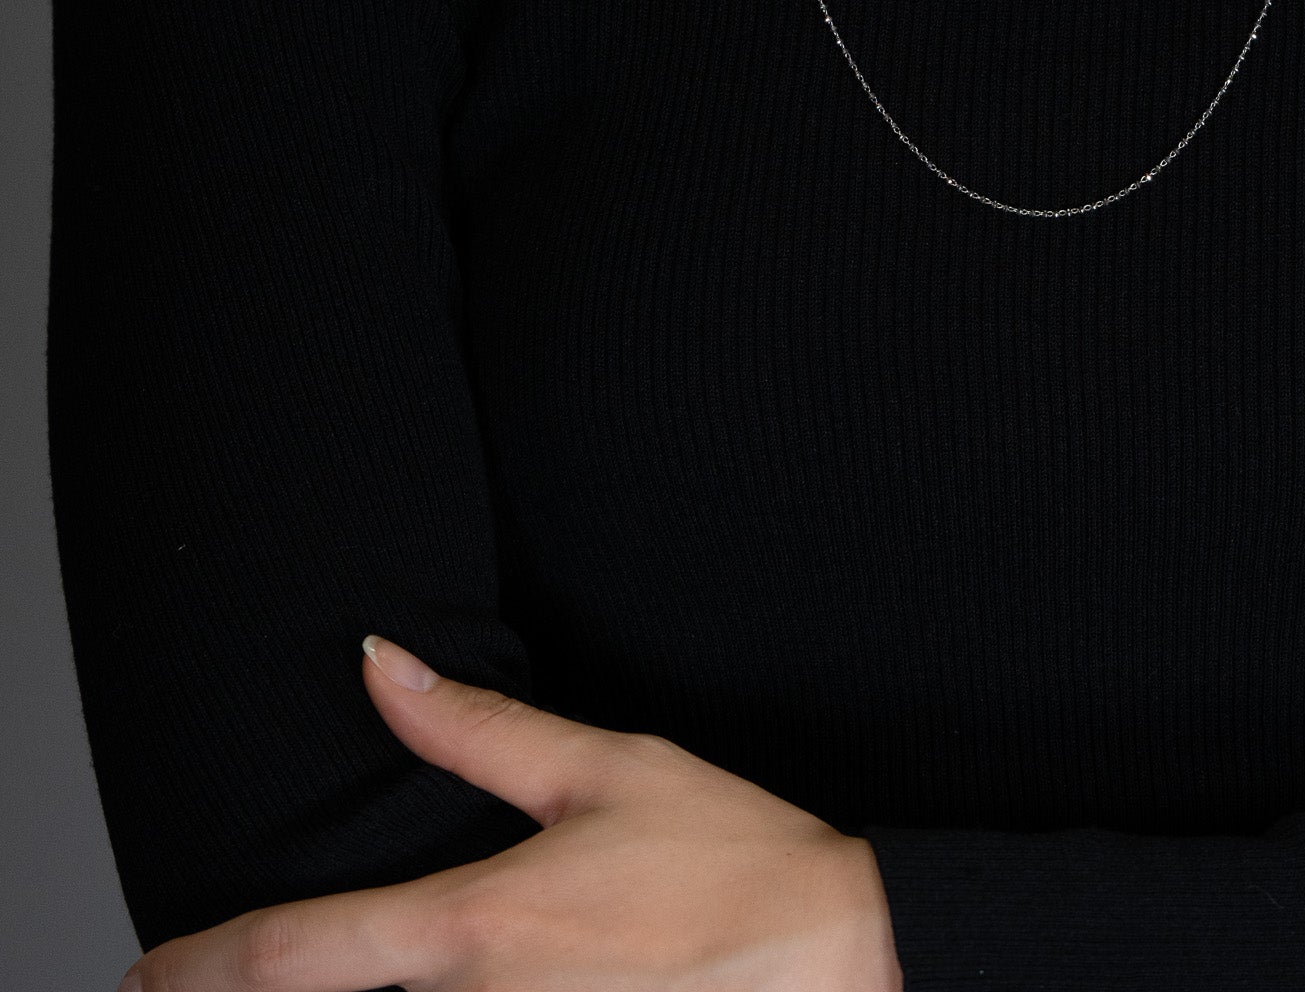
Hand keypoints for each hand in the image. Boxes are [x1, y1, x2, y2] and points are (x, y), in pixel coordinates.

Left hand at [120, 637, 903, 991]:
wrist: (835, 957)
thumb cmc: (730, 859)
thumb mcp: (606, 770)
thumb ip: (476, 728)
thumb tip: (378, 664)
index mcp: (473, 929)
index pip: (295, 957)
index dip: (199, 968)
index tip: (149, 972)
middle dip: (297, 988)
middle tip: (269, 966)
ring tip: (402, 960)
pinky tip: (501, 980)